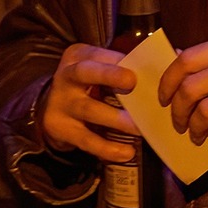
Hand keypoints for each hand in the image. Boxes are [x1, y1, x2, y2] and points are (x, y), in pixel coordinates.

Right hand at [39, 44, 139, 163]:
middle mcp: (66, 75)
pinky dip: (107, 148)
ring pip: (89, 109)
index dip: (119, 62)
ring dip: (116, 120)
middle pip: (86, 72)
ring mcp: (61, 103)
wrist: (51, 107)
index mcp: (79, 56)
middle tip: (132, 82)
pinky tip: (126, 152)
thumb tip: (157, 73)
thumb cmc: (87, 85)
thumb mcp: (97, 69)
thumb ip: (120, 69)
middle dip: (109, 75)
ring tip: (139, 129)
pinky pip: (86, 140)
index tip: (138, 69)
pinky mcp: (60, 128)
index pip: (100, 55)